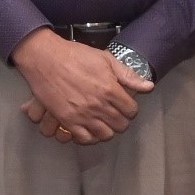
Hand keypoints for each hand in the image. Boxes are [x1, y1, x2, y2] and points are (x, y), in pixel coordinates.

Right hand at [14, 31, 143, 144]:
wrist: (45, 59)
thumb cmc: (75, 56)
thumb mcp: (105, 59)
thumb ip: (128, 75)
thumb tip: (148, 86)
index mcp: (110, 89)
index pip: (131, 110)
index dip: (131, 108)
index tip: (125, 105)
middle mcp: (98, 105)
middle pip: (120, 125)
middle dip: (121, 120)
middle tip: (115, 114)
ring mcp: (82, 115)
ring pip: (105, 135)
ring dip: (107, 130)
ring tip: (103, 122)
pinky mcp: (67, 120)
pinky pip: (84, 138)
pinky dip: (90, 137)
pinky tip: (89, 128)